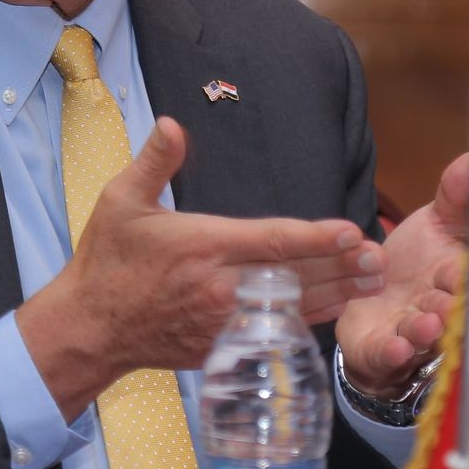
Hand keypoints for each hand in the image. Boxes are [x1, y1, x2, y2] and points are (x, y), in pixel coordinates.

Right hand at [18, 118, 384, 418]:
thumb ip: (154, 162)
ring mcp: (224, 320)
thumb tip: (172, 124)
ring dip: (335, 293)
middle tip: (378, 256)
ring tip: (371, 280)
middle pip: (294, 276)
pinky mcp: (223, 343)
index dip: (315, 237)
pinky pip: (274, 330)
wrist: (90, 327)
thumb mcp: (120, 201)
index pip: (271, 241)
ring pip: (291, 306)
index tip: (349, 230)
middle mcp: (221, 287)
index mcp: (203, 247)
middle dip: (340, 266)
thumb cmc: (107, 261)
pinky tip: (335, 308)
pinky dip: (308, 319)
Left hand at [336, 151, 468, 397]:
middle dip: (452, 306)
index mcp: (458, 276)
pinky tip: (395, 347)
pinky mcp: (379, 347)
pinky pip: (386, 353)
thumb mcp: (439, 221)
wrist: (373, 298)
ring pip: (422, 334)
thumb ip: (458, 195)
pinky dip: (392, 353)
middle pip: (451, 309)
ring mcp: (410, 331)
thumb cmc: (417, 261)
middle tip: (451, 301)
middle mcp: (440, 309)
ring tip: (427, 323)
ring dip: (426, 331)